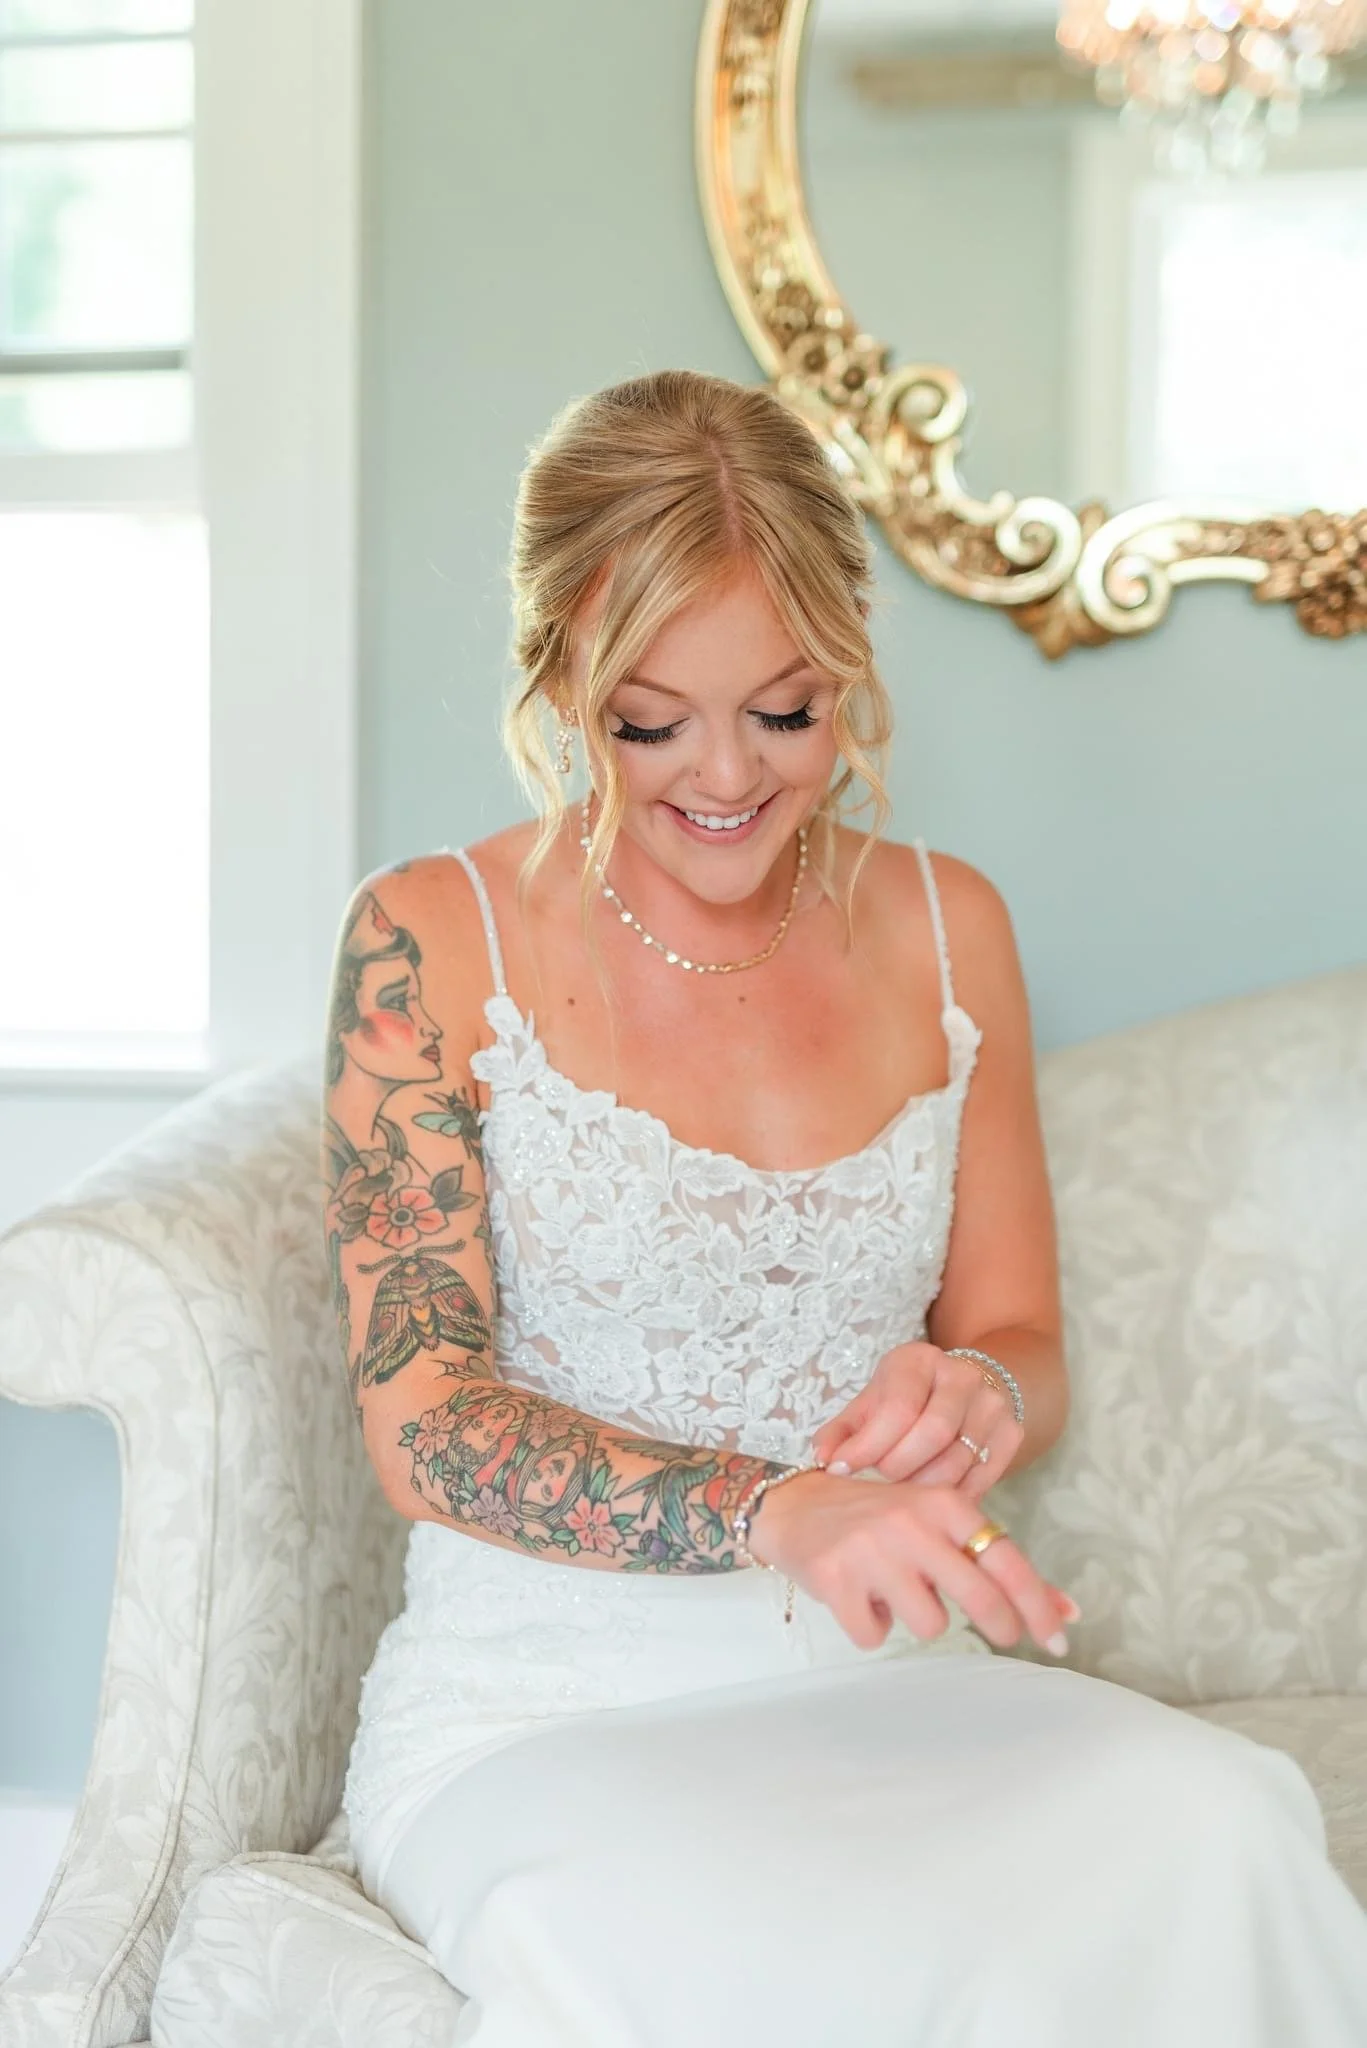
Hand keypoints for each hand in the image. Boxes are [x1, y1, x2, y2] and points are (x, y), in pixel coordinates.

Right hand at [747, 1466, 1078, 1651]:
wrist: (793, 1505)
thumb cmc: (877, 1517)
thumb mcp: (938, 1525)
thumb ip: (998, 1567)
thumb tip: (1069, 1613)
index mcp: (943, 1503)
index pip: (1005, 1559)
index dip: (1037, 1605)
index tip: (1060, 1640)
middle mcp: (911, 1522)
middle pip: (978, 1597)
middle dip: (997, 1623)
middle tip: (1000, 1633)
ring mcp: (871, 1550)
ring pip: (928, 1624)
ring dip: (915, 1617)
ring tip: (893, 1591)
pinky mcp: (835, 1578)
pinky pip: (874, 1635)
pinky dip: (869, 1626)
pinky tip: (857, 1597)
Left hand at [811, 1340, 1022, 1502]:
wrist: (965, 1388)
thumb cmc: (905, 1401)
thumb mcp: (870, 1404)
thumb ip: (842, 1432)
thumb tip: (823, 1461)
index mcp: (919, 1360)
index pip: (898, 1407)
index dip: (868, 1444)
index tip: (842, 1470)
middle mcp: (962, 1375)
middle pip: (934, 1433)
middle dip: (898, 1467)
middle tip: (877, 1485)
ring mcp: (992, 1404)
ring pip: (959, 1460)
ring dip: (923, 1487)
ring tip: (899, 1497)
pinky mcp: (1011, 1433)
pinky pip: (981, 1478)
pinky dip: (951, 1497)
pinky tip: (929, 1502)